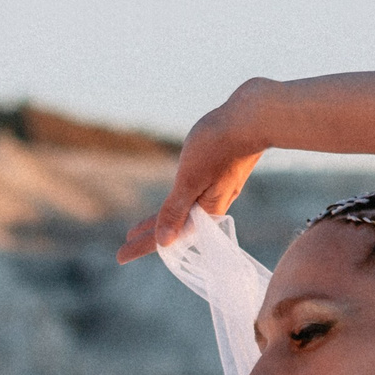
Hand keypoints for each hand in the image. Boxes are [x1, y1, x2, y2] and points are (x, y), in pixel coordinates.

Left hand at [115, 83, 270, 263]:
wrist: (254, 118)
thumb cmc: (219, 145)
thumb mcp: (190, 178)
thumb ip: (176, 210)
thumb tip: (163, 242)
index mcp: (205, 211)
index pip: (169, 237)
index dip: (143, 246)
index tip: (120, 257)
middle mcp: (213, 205)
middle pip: (176, 227)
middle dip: (150, 237)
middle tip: (125, 246)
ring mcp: (218, 190)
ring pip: (183, 213)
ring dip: (161, 221)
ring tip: (140, 228)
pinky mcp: (221, 175)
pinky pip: (192, 198)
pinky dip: (176, 205)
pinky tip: (173, 203)